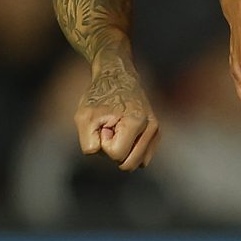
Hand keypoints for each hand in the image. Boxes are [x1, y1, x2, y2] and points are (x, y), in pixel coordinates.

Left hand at [74, 46, 159, 170]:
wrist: (118, 77)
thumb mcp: (83, 116)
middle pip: (128, 163)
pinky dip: (130, 151)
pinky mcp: (156, 135)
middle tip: (110, 129)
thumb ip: (88, 141)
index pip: (116, 154)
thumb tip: (103, 154)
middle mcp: (151, 128)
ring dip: (122, 150)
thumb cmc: (100, 96)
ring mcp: (156, 132)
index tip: (104, 125)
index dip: (104, 143)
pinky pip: (142, 159)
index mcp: (136, 122)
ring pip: (135, 163)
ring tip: (117, 130)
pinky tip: (125, 134)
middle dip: (113, 150)